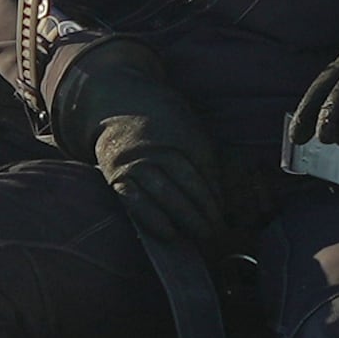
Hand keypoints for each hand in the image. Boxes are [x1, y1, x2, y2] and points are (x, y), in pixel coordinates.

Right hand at [50, 38, 222, 247]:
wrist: (118, 101)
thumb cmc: (162, 120)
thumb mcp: (189, 129)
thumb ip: (204, 160)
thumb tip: (218, 199)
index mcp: (179, 133)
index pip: (203, 168)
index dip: (214, 193)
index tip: (223, 213)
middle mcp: (156, 147)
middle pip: (185, 182)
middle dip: (204, 210)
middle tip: (217, 232)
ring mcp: (135, 161)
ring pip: (163, 192)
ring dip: (184, 217)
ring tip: (200, 236)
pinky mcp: (115, 175)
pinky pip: (133, 199)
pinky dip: (151, 218)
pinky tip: (168, 233)